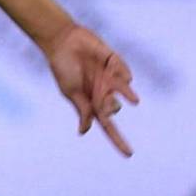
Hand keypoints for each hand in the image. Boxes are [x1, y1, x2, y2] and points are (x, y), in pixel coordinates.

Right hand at [45, 24, 139, 156]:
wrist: (62, 40)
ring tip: (132, 99)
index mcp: (91, 101)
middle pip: (114, 108)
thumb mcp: (71, 91)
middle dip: (111, 108)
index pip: (107, 125)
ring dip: (126, 95)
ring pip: (125, 92)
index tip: (129, 155)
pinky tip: (115, 70)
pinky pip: (126, 73)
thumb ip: (82, 109)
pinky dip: (124, 75)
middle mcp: (102, 91)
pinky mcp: (114, 63)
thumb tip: (84, 132)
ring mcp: (110, 78)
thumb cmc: (63, 67)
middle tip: (106, 101)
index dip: (118, 140)